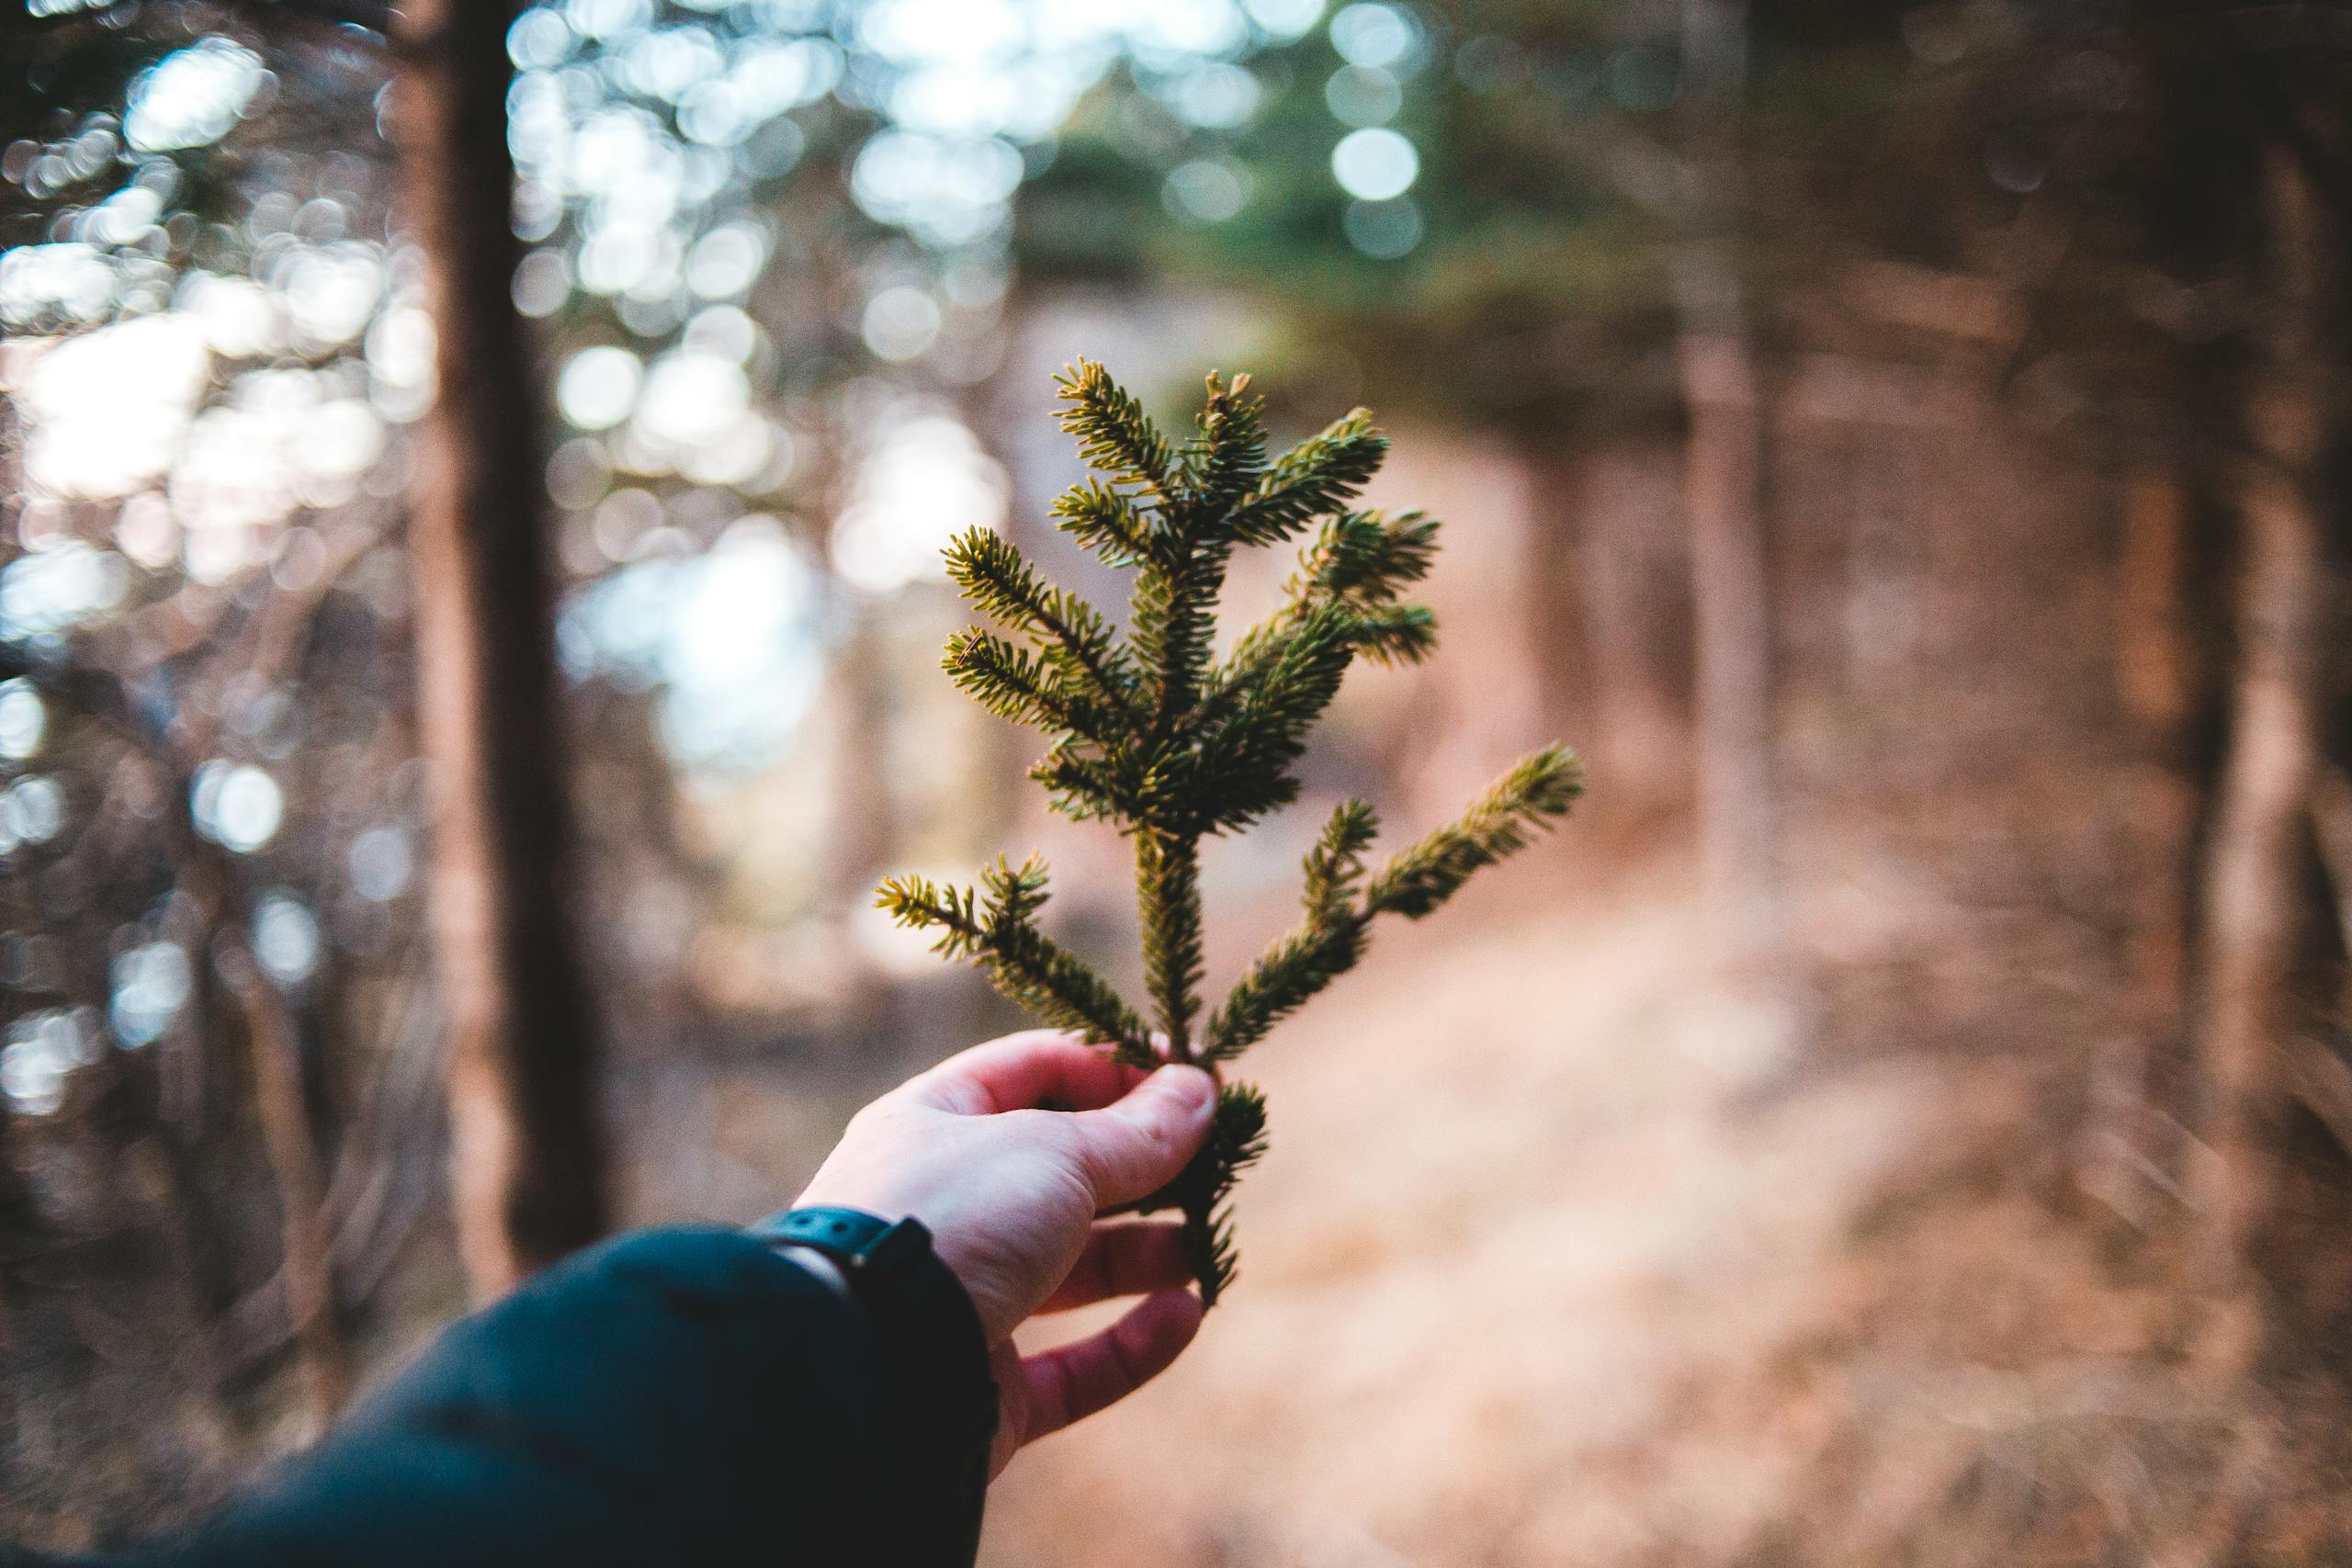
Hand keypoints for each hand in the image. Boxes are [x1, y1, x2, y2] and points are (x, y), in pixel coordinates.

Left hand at [794, 1029, 1217, 1476]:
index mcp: (931, 1125)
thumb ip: (1136, 1130)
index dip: (1114, 1068)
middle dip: (1141, 1168)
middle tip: (1216, 1164)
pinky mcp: (981, 1389)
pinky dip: (1132, 1343)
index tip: (1192, 1077)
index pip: (1032, 1071)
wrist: (865, 1367)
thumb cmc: (949, 1221)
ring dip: (1145, 1255)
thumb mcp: (1055, 1152)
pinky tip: (1185, 1314)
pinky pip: (1071, 1366)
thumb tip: (1201, 1090)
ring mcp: (958, 1302)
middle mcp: (941, 1208)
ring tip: (1203, 1244)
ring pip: (1071, 1271)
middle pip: (1060, 1174)